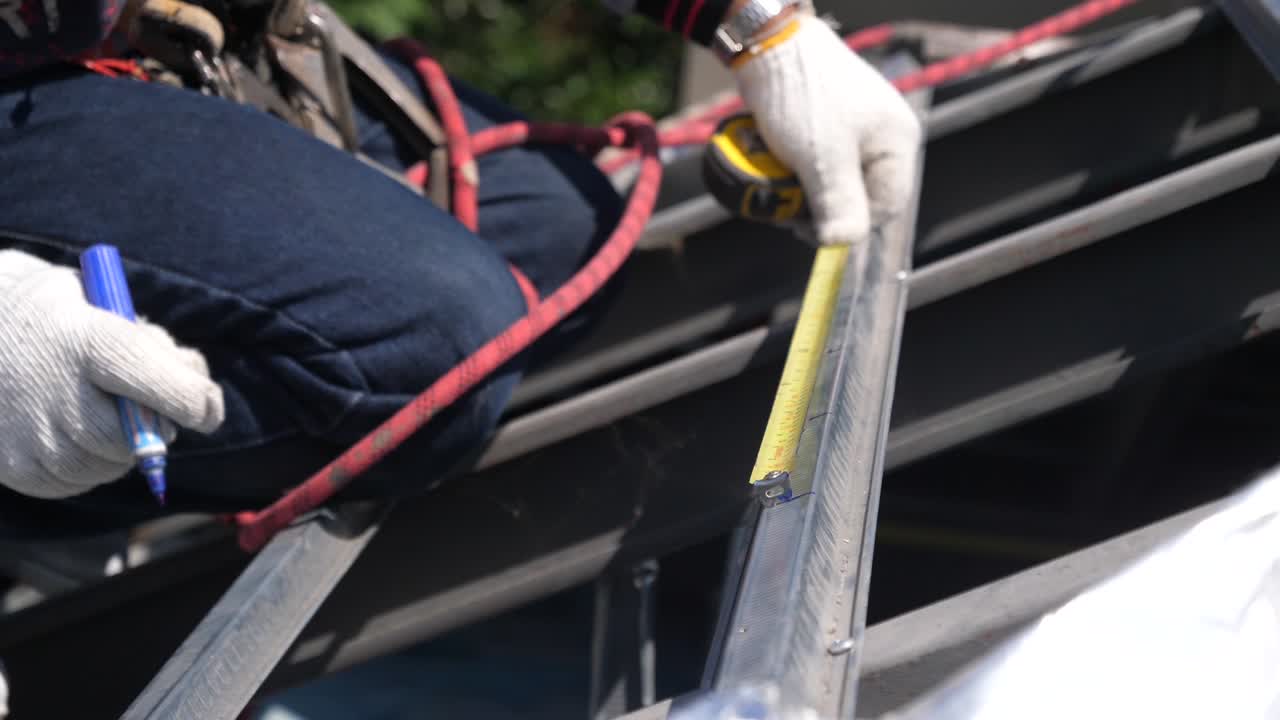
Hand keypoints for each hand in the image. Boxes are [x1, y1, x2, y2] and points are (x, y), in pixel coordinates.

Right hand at [0, 250, 223, 498]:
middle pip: (135, 437)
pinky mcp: (14, 467)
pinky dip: (87, 465)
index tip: (207, 409)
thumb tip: (198, 387)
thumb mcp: (104, 303)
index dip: (193, 401)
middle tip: (137, 406)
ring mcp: (32, 436)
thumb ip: (153, 343)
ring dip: (121, 449)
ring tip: (95, 412)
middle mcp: (57, 393)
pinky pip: (76, 483)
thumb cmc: (54, 313)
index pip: (158, 383)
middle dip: (151, 426)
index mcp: (87, 341)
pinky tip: (69, 432)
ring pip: (110, 466)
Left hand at [732, 12, 921, 244]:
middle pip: (860, 195)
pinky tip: (779, 166)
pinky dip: (800, 170)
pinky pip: (822, 161)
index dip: (847, 226)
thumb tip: (841, 245)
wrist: (770, 44)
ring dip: (807, 191)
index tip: (802, 229)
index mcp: (897, 142)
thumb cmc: (802, 97)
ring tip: (777, 185)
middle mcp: (885, 135)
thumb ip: (838, 205)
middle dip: (822, 207)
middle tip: (785, 208)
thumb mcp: (822, 159)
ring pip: (837, 180)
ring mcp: (859, 128)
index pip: (886, 207)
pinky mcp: (832, 122)